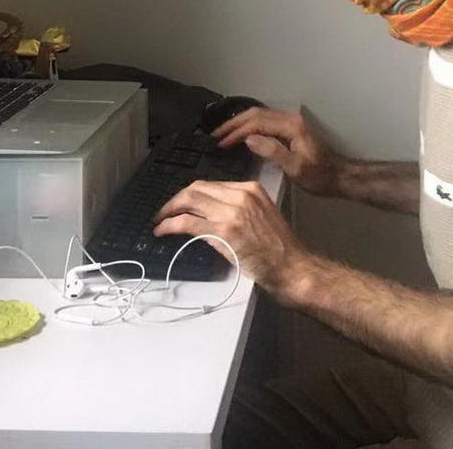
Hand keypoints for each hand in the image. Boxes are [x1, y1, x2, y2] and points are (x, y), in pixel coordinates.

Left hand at [152, 179, 307, 292]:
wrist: (293, 268)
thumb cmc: (280, 250)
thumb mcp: (260, 218)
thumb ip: (236, 211)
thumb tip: (208, 216)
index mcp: (250, 189)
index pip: (211, 185)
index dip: (190, 194)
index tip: (179, 204)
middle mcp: (240, 195)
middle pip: (197, 188)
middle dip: (176, 199)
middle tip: (164, 212)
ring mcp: (232, 211)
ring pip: (189, 200)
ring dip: (169, 210)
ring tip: (159, 221)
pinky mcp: (224, 231)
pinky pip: (188, 222)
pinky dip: (170, 224)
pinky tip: (162, 231)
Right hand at [213, 108, 344, 196]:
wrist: (338, 176)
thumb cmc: (318, 176)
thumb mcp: (295, 168)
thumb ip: (273, 151)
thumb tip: (249, 139)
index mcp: (290, 126)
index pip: (257, 123)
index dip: (237, 132)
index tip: (221, 143)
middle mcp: (289, 119)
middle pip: (256, 114)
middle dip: (234, 123)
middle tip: (215, 135)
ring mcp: (290, 123)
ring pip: (259, 116)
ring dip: (240, 124)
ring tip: (223, 134)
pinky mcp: (289, 130)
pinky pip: (265, 122)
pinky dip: (250, 127)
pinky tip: (241, 135)